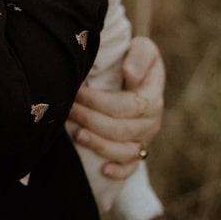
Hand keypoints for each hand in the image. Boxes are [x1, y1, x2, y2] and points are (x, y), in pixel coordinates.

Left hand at [67, 36, 164, 178]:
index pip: (126, 105)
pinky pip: (131, 168)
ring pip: (123, 151)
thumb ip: (139, 55)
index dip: (99, 101)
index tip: (77, 91)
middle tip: (68, 109)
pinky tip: (103, 170)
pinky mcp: (136, 151)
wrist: (137, 74)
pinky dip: (119, 171)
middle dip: (90, 119)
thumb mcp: (143, 48)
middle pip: (120, 129)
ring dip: (99, 144)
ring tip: (76, 135)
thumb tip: (130, 75)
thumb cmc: (135, 59)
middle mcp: (151, 122)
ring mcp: (144, 139)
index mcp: (152, 98)